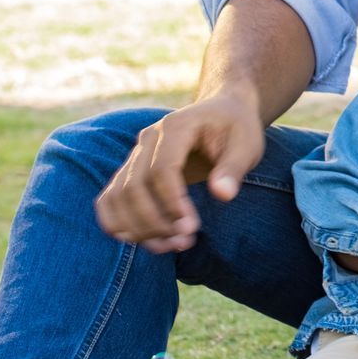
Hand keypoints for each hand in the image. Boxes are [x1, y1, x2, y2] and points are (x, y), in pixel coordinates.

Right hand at [94, 95, 263, 251]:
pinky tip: (151, 241)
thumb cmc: (236, 129)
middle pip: (132, 187)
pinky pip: (110, 201)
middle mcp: (148, 139)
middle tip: (185, 241)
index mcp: (176, 127)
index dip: (172, 203)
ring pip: (116, 197)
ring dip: (138, 229)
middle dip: (155, 222)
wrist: (222, 113)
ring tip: (172, 246)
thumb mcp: (247, 145)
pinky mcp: (130, 171)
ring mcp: (135, 155)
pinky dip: (121, 225)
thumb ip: (234, 169)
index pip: (161, 169)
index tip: (192, 227)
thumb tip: (223, 194)